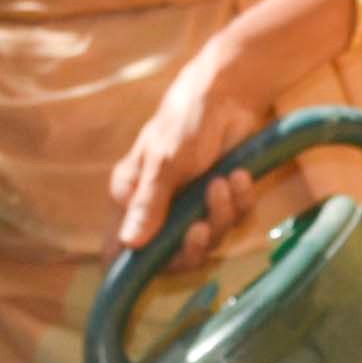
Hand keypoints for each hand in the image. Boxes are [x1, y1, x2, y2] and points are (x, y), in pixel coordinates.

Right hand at [108, 7, 304, 256]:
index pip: (121, 249)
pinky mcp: (221, 198)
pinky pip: (233, 219)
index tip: (156, 271)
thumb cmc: (185, 120)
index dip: (135, 268)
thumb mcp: (164, 162)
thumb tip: (128, 244)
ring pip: (207, 238)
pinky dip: (239, 201)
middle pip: (172, 255)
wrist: (230, 91)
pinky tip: (240, 175)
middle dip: (193, 243)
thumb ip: (149, 204)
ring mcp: (191, 204)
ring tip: (224, 181)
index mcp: (131, 198)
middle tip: (203, 228)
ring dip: (220, 214)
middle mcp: (158, 207)